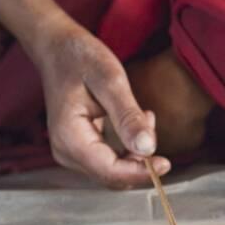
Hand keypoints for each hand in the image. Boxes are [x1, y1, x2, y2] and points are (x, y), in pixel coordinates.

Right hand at [0, 0, 170, 187]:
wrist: (57, 48)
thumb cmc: (80, 59)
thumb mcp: (110, 81)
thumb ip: (128, 117)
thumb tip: (148, 149)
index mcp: (70, 138)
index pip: (110, 172)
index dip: (140, 172)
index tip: (166, 163)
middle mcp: (66, 152)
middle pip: (112, 175)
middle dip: (139, 160)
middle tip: (151, 123)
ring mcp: (70, 152)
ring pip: (112, 170)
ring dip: (134, 152)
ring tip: (143, 115)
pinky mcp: (77, 148)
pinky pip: (107, 159)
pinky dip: (127, 147)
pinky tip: (134, 121)